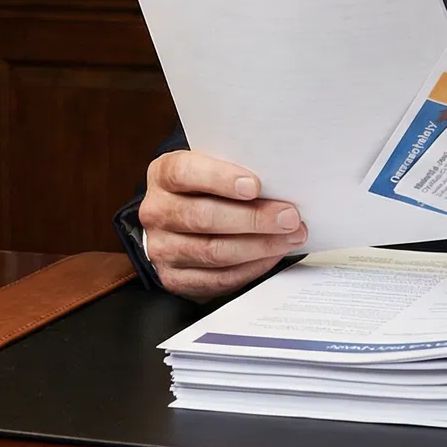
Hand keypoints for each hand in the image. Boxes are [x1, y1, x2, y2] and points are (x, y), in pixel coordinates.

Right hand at [138, 151, 307, 300]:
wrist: (178, 221)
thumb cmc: (205, 189)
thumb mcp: (212, 168)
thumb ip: (235, 172)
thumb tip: (280, 182)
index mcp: (163, 175)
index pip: (185, 173)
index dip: (220, 178)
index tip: (254, 186)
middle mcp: (157, 211)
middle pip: (204, 217)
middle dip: (254, 218)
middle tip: (289, 217)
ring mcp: (162, 248)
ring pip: (213, 251)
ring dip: (259, 245)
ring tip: (289, 237)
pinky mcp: (174, 278)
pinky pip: (217, 278)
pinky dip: (250, 268)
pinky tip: (271, 256)